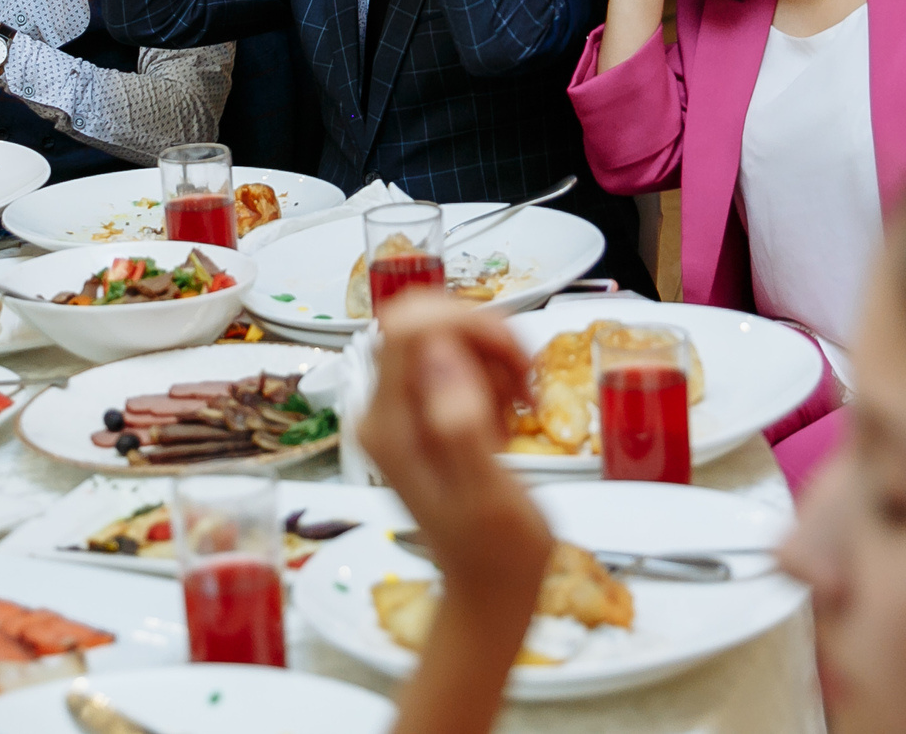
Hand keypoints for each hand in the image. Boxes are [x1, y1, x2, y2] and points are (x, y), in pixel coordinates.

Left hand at [362, 292, 552, 588]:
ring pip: (448, 335)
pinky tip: (504, 419)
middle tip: (522, 388)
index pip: (406, 325)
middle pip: (428, 320)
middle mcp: (383, 409)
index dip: (467, 323)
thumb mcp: (486, 495)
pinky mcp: (424, 409)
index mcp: (389, 425)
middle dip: (486, 339)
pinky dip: (492, 377)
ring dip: (495, 361)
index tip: (513, 361)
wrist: (491, 585)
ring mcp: (402, 408)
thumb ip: (459, 423)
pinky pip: (458, 361)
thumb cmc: (497, 552)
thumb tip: (439, 354)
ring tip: (515, 413)